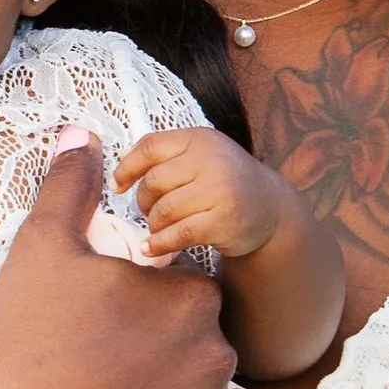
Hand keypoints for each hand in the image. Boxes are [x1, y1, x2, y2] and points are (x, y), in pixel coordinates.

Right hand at [0, 139, 243, 388]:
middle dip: (167, 358)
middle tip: (107, 370)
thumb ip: (71, 185)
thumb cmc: (26, 335)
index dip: (150, 308)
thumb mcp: (43, 245)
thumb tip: (81, 134)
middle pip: (203, 351)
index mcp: (191, 298)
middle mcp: (216, 357)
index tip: (109, 325)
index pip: (189, 295)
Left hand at [114, 125, 296, 262]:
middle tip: (149, 212)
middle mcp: (212, 160)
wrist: (271, 207)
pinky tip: (152, 249)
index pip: (151, 146)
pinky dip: (159, 244)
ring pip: (164, 210)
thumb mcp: (201, 156)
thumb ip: (165, 156)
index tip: (117, 186)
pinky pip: (178, 233)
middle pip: (153, 182)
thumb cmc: (224, 182)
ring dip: (154, 225)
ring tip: (159, 229)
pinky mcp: (224, 220)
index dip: (127, 167)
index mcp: (200, 139)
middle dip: (143, 202)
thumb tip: (118, 171)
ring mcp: (220, 190)